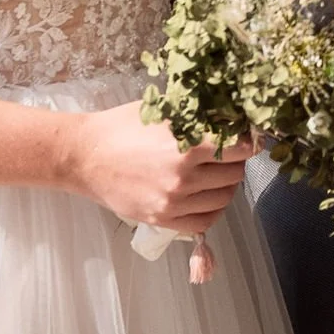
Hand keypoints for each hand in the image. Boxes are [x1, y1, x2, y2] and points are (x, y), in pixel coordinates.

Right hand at [70, 102, 254, 233]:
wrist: (86, 156)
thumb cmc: (123, 127)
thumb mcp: (163, 111)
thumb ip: (198, 117)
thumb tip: (233, 117)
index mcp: (187, 145)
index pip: (240, 148)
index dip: (248, 140)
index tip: (247, 137)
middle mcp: (184, 177)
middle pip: (235, 173)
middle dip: (238, 161)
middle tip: (231, 152)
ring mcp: (173, 202)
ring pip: (224, 198)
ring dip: (227, 184)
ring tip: (218, 172)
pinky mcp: (163, 219)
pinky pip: (204, 222)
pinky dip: (213, 209)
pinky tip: (208, 195)